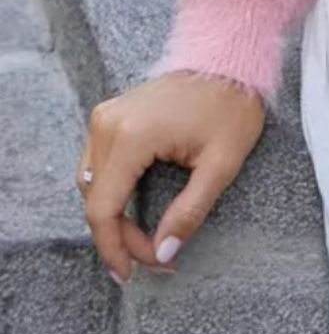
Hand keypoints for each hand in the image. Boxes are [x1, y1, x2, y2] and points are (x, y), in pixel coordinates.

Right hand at [76, 70, 265, 284]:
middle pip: (95, 199)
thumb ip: (190, 212)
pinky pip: (99, 164)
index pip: (103, 209)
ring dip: (113, 216)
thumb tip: (163, 253)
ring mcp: (106, 116)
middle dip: (119, 236)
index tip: (133, 273)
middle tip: (152, 259)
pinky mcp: (111, 115)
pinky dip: (111, 192)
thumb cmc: (231, 107)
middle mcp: (107, 125)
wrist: (229, 60)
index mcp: (131, 137)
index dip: (114, 248)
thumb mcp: (221, 165)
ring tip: (143, 240)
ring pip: (92, 184)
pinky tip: (134, 210)